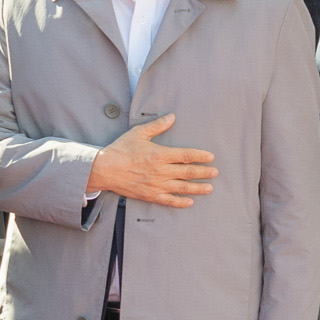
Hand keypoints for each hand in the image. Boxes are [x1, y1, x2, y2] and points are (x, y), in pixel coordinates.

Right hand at [88, 113, 216, 207]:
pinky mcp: (150, 195)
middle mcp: (161, 171)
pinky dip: (180, 202)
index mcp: (160, 155)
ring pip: (182, 188)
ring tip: (209, 188)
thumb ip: (157, 126)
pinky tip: (189, 202)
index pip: (186, 156)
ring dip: (197, 188)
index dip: (200, 156)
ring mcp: (156, 185)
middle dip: (204, 173)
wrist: (104, 169)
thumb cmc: (120, 150)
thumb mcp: (138, 133)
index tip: (211, 157)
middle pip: (188, 172)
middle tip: (215, 173)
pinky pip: (169, 201)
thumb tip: (172, 117)